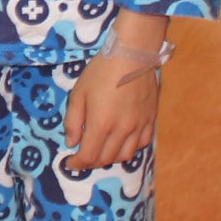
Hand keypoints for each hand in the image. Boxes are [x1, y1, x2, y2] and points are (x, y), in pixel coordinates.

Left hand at [64, 37, 164, 172]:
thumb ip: (72, 121)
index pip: (88, 157)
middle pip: (106, 159)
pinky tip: (122, 141)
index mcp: (101, 124)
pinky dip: (130, 148)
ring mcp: (139, 126)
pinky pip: (142, 144)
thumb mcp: (78, 93)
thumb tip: (71, 142)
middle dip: (91, 162)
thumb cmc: (101, 72)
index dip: (77, 164)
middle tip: (83, 156)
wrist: (132, 56)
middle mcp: (122, 130)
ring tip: (102, 150)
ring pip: (125, 155)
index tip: (70, 163)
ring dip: (110, 158)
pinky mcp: (150, 120)